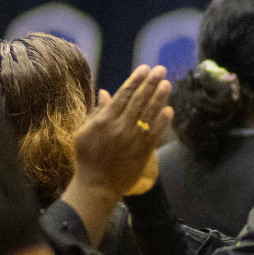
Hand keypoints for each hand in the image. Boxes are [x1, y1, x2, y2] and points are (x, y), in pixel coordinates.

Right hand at [73, 65, 173, 197]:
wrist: (97, 186)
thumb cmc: (87, 158)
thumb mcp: (84, 132)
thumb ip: (97, 112)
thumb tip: (105, 93)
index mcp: (104, 120)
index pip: (123, 95)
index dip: (136, 80)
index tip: (145, 69)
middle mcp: (120, 127)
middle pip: (138, 101)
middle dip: (150, 83)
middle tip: (161, 70)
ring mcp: (133, 140)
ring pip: (149, 114)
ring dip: (159, 98)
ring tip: (167, 84)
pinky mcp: (143, 152)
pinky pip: (155, 134)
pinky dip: (162, 122)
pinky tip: (169, 110)